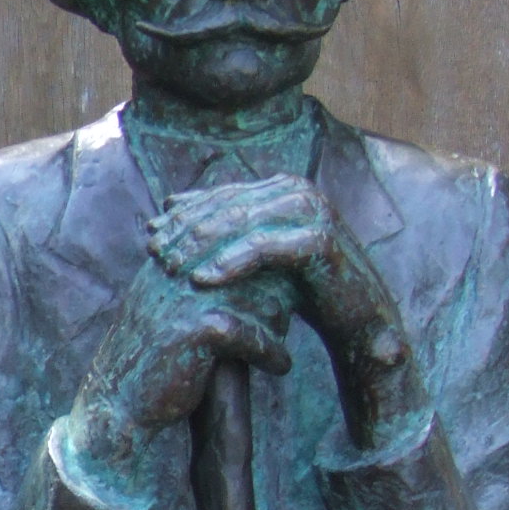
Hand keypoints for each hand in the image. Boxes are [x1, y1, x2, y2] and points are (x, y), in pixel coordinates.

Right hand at [61, 255, 293, 500]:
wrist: (115, 403)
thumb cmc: (150, 361)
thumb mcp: (170, 311)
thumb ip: (201, 286)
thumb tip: (255, 277)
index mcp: (170, 261)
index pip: (229, 241)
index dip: (262, 261)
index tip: (287, 283)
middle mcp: (174, 273)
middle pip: (247, 263)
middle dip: (276, 284)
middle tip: (299, 305)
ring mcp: (182, 300)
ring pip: (255, 295)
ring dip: (278, 318)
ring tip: (287, 334)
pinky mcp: (191, 331)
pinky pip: (249, 333)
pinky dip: (270, 352)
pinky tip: (281, 366)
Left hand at [148, 176, 423, 445]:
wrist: (359, 322)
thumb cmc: (304, 289)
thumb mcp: (257, 256)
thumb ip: (223, 230)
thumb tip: (168, 205)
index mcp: (281, 187)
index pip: (221, 195)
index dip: (183, 214)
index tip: (149, 236)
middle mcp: (297, 190)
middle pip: (226, 205)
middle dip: (185, 229)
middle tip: (152, 252)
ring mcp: (313, 211)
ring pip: (240, 223)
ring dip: (200, 245)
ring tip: (167, 267)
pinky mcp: (320, 239)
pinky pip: (264, 247)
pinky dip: (230, 262)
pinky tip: (201, 281)